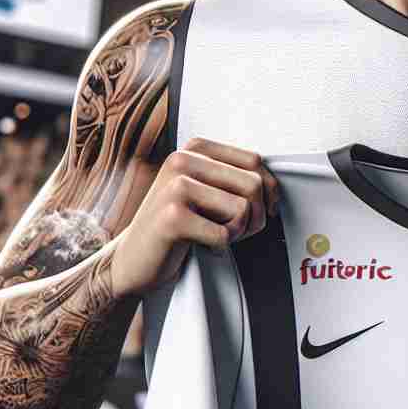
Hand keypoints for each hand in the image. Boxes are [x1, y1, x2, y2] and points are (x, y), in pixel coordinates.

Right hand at [108, 138, 279, 297]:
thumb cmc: (177, 225)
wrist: (132, 259)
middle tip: (235, 231)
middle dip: (255, 216)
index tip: (259, 211)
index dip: (267, 191)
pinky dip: (221, 247)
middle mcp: (182, 160)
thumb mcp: (204, 190)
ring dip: (238, 232)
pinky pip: (225, 235)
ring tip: (216, 236)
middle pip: (254, 184)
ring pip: (243, 209)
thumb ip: (234, 179)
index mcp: (193, 148)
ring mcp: (175, 187)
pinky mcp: (172, 218)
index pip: (254, 161)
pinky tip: (201, 245)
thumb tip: (275, 187)